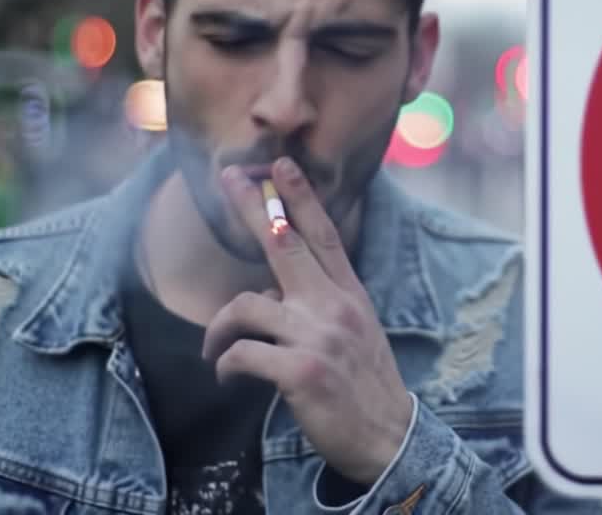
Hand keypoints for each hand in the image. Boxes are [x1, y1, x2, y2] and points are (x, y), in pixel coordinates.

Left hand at [202, 157, 413, 484]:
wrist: (387, 437)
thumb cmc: (364, 385)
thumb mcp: (355, 332)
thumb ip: (321, 305)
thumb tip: (272, 292)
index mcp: (349, 295)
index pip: (324, 235)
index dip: (301, 197)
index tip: (282, 165)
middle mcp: (334, 306)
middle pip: (283, 243)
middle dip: (251, 206)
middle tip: (228, 177)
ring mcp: (317, 336)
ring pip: (245, 305)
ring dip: (218, 329)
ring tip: (214, 350)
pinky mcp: (299, 370)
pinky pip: (242, 353)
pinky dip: (225, 365)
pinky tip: (227, 378)